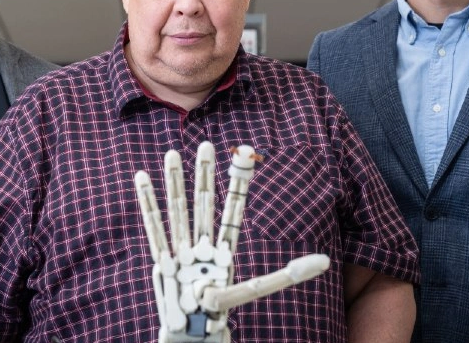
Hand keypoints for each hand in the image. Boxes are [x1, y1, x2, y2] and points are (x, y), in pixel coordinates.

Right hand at [135, 141, 329, 342]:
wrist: (193, 333)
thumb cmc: (219, 312)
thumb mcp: (255, 290)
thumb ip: (286, 275)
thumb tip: (326, 261)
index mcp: (226, 248)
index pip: (233, 209)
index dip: (238, 184)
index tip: (243, 157)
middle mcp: (203, 244)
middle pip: (204, 203)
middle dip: (204, 174)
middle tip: (206, 145)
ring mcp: (182, 251)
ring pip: (179, 209)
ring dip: (175, 181)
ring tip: (172, 153)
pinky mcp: (162, 261)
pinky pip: (153, 228)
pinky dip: (147, 203)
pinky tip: (142, 177)